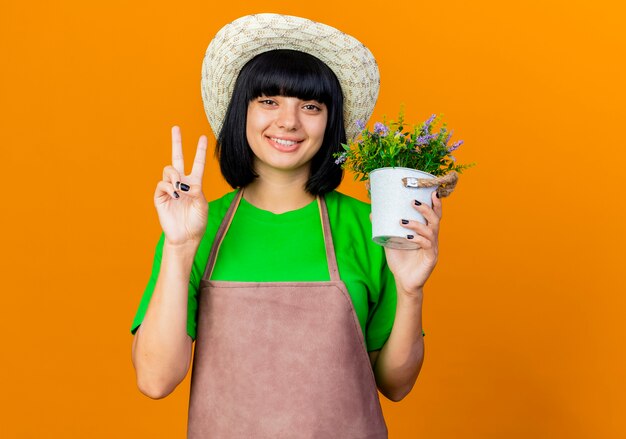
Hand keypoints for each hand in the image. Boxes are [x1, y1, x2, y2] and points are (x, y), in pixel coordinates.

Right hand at [154, 126, 208, 245]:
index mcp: (194, 184)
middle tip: (176, 128)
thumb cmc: (197, 222)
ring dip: (174, 175)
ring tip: (179, 188)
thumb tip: (186, 183)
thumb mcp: (202, 206)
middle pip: (177, 158)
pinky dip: (169, 187)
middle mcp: (181, 183)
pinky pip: (162, 184)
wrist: (186, 236)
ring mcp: (170, 189)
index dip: (200, 151)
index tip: (203, 137)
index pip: (197, 163)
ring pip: (168, 170)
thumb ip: (197, 192)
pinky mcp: (160, 197)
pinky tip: (175, 194)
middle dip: (177, 142)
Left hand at [383, 191, 441, 296]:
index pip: (434, 214)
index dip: (435, 203)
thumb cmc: (400, 261)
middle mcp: (432, 238)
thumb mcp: (389, 241)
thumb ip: (383, 228)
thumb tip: (372, 213)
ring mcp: (433, 248)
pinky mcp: (431, 258)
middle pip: (436, 219)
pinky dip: (417, 239)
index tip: (432, 190)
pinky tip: (407, 238)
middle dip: (427, 208)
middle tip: (413, 201)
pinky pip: (427, 245)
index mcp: (426, 232)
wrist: (403, 282)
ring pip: (431, 230)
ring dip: (417, 224)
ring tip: (403, 221)